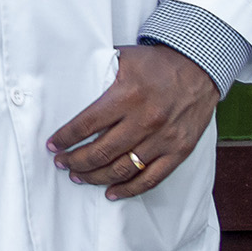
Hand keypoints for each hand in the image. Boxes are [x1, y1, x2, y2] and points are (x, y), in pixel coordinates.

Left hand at [48, 44, 219, 200]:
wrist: (199, 67)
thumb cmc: (156, 63)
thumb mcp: (123, 58)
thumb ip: (98, 72)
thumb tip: (66, 80)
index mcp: (127, 96)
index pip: (87, 124)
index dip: (66, 138)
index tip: (52, 145)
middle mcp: (145, 120)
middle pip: (102, 151)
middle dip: (76, 161)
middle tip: (62, 163)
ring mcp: (164, 139)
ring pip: (123, 169)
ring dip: (96, 177)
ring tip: (79, 177)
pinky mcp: (179, 151)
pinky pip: (152, 178)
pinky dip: (129, 189)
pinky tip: (111, 192)